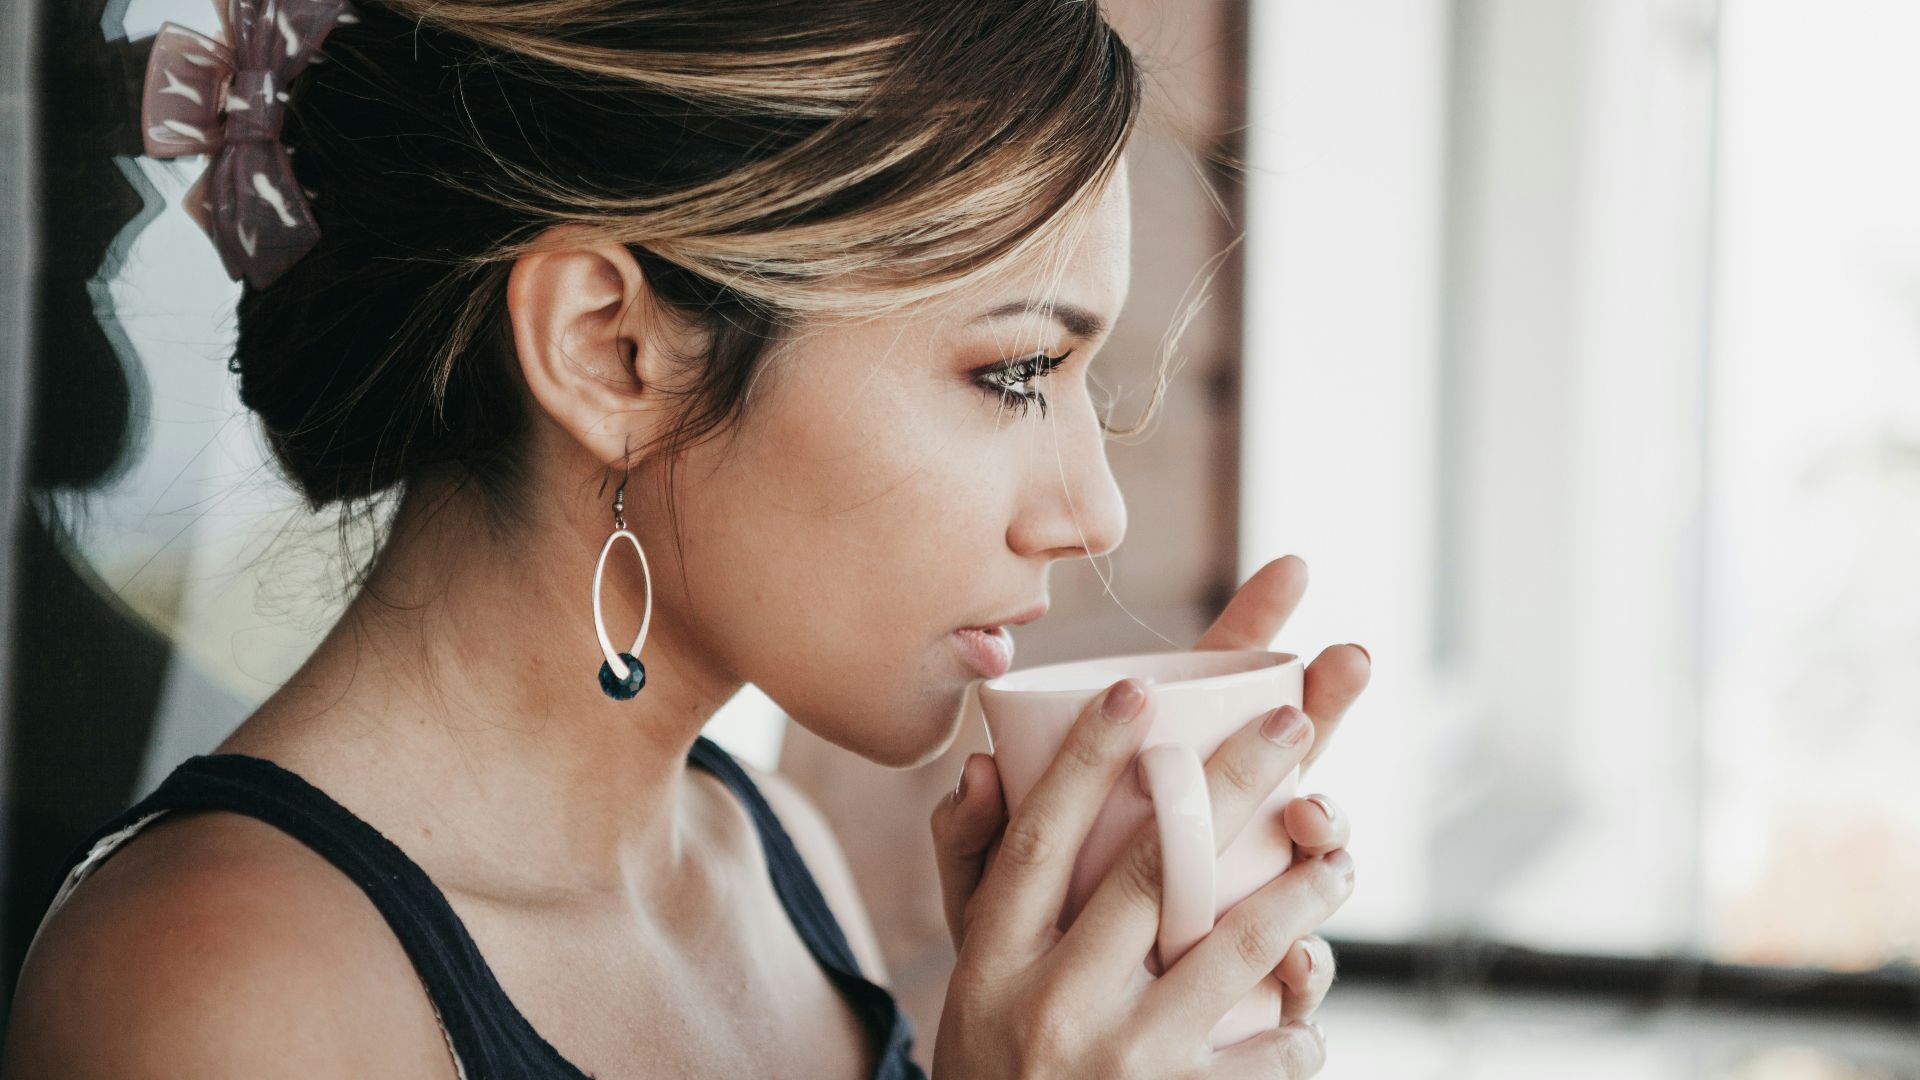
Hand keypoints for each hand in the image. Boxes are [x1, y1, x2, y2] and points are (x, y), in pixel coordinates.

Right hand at [929, 677, 1353, 1076]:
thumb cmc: (998, 1065)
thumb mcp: (971, 979)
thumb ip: (972, 871)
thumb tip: (985, 763)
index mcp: (992, 960)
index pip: (1040, 840)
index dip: (1085, 761)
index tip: (1136, 690)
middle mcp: (1048, 1006)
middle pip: (1148, 872)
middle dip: (1227, 787)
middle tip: (1291, 725)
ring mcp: (1116, 1064)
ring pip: (1226, 953)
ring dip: (1297, 897)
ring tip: (1338, 860)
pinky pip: (1261, 1058)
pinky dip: (1296, 1029)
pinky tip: (1307, 1006)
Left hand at [933, 555, 1370, 955]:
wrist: (1036, 1075)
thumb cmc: (1015, 963)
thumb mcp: (981, 898)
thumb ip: (970, 838)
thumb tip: (974, 773)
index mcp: (1156, 790)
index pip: (1211, 695)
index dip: (1253, 628)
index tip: (1294, 568)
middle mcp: (1215, 835)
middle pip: (1282, 754)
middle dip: (1322, 702)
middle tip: (1351, 657)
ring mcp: (1246, 905)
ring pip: (1310, 850)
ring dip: (1325, 820)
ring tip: (1312, 815)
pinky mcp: (1257, 993)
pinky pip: (1297, 974)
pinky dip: (1306, 970)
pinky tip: (1301, 965)